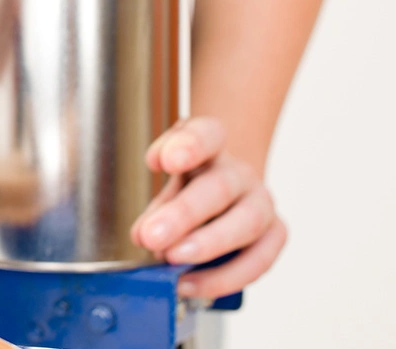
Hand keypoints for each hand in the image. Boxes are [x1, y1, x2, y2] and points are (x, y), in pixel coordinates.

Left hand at [130, 117, 287, 298]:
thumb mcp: (165, 184)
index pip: (206, 134)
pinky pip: (258, 260)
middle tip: (151, 237)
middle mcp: (239, 172)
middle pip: (220, 187)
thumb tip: (143, 235)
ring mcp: (261, 202)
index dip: (188, 146)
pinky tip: (190, 284)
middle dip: (184, 214)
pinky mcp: (275, 234)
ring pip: (247, 223)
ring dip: (207, 245)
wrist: (228, 190)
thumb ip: (155, 204)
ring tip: (171, 259)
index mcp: (210, 147)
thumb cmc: (190, 183)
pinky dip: (223, 277)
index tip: (166, 161)